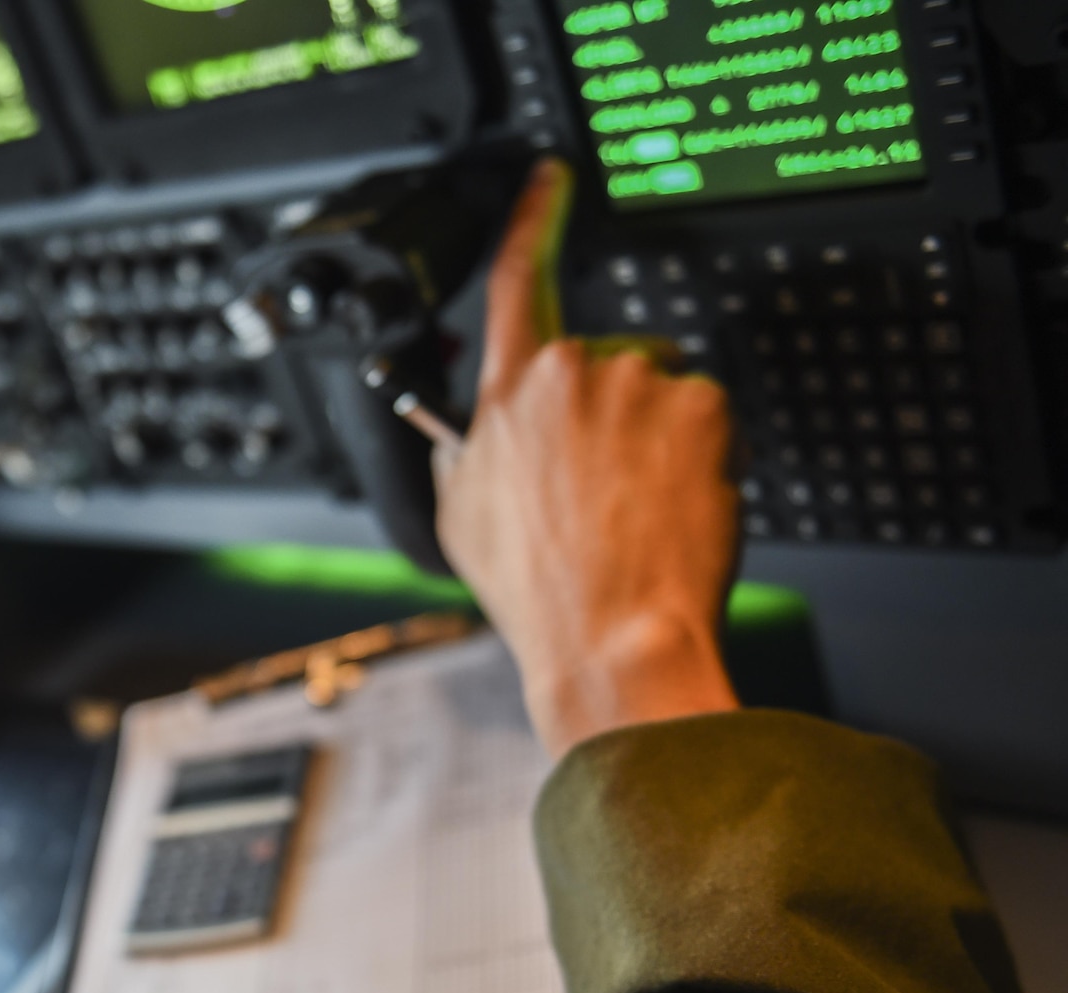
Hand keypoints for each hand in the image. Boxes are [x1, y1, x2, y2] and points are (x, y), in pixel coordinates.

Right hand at [435, 159, 741, 757]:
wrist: (610, 637)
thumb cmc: (538, 591)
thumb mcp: (459, 518)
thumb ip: (463, 450)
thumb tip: (471, 433)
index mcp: (507, 394)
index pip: (520, 277)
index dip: (535, 217)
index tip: (551, 179)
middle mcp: (571, 374)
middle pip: (609, 359)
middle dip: (615, 410)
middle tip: (603, 489)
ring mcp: (641, 387)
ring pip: (663, 391)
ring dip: (658, 436)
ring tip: (635, 508)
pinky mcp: (702, 409)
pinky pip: (708, 418)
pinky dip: (701, 458)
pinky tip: (672, 508)